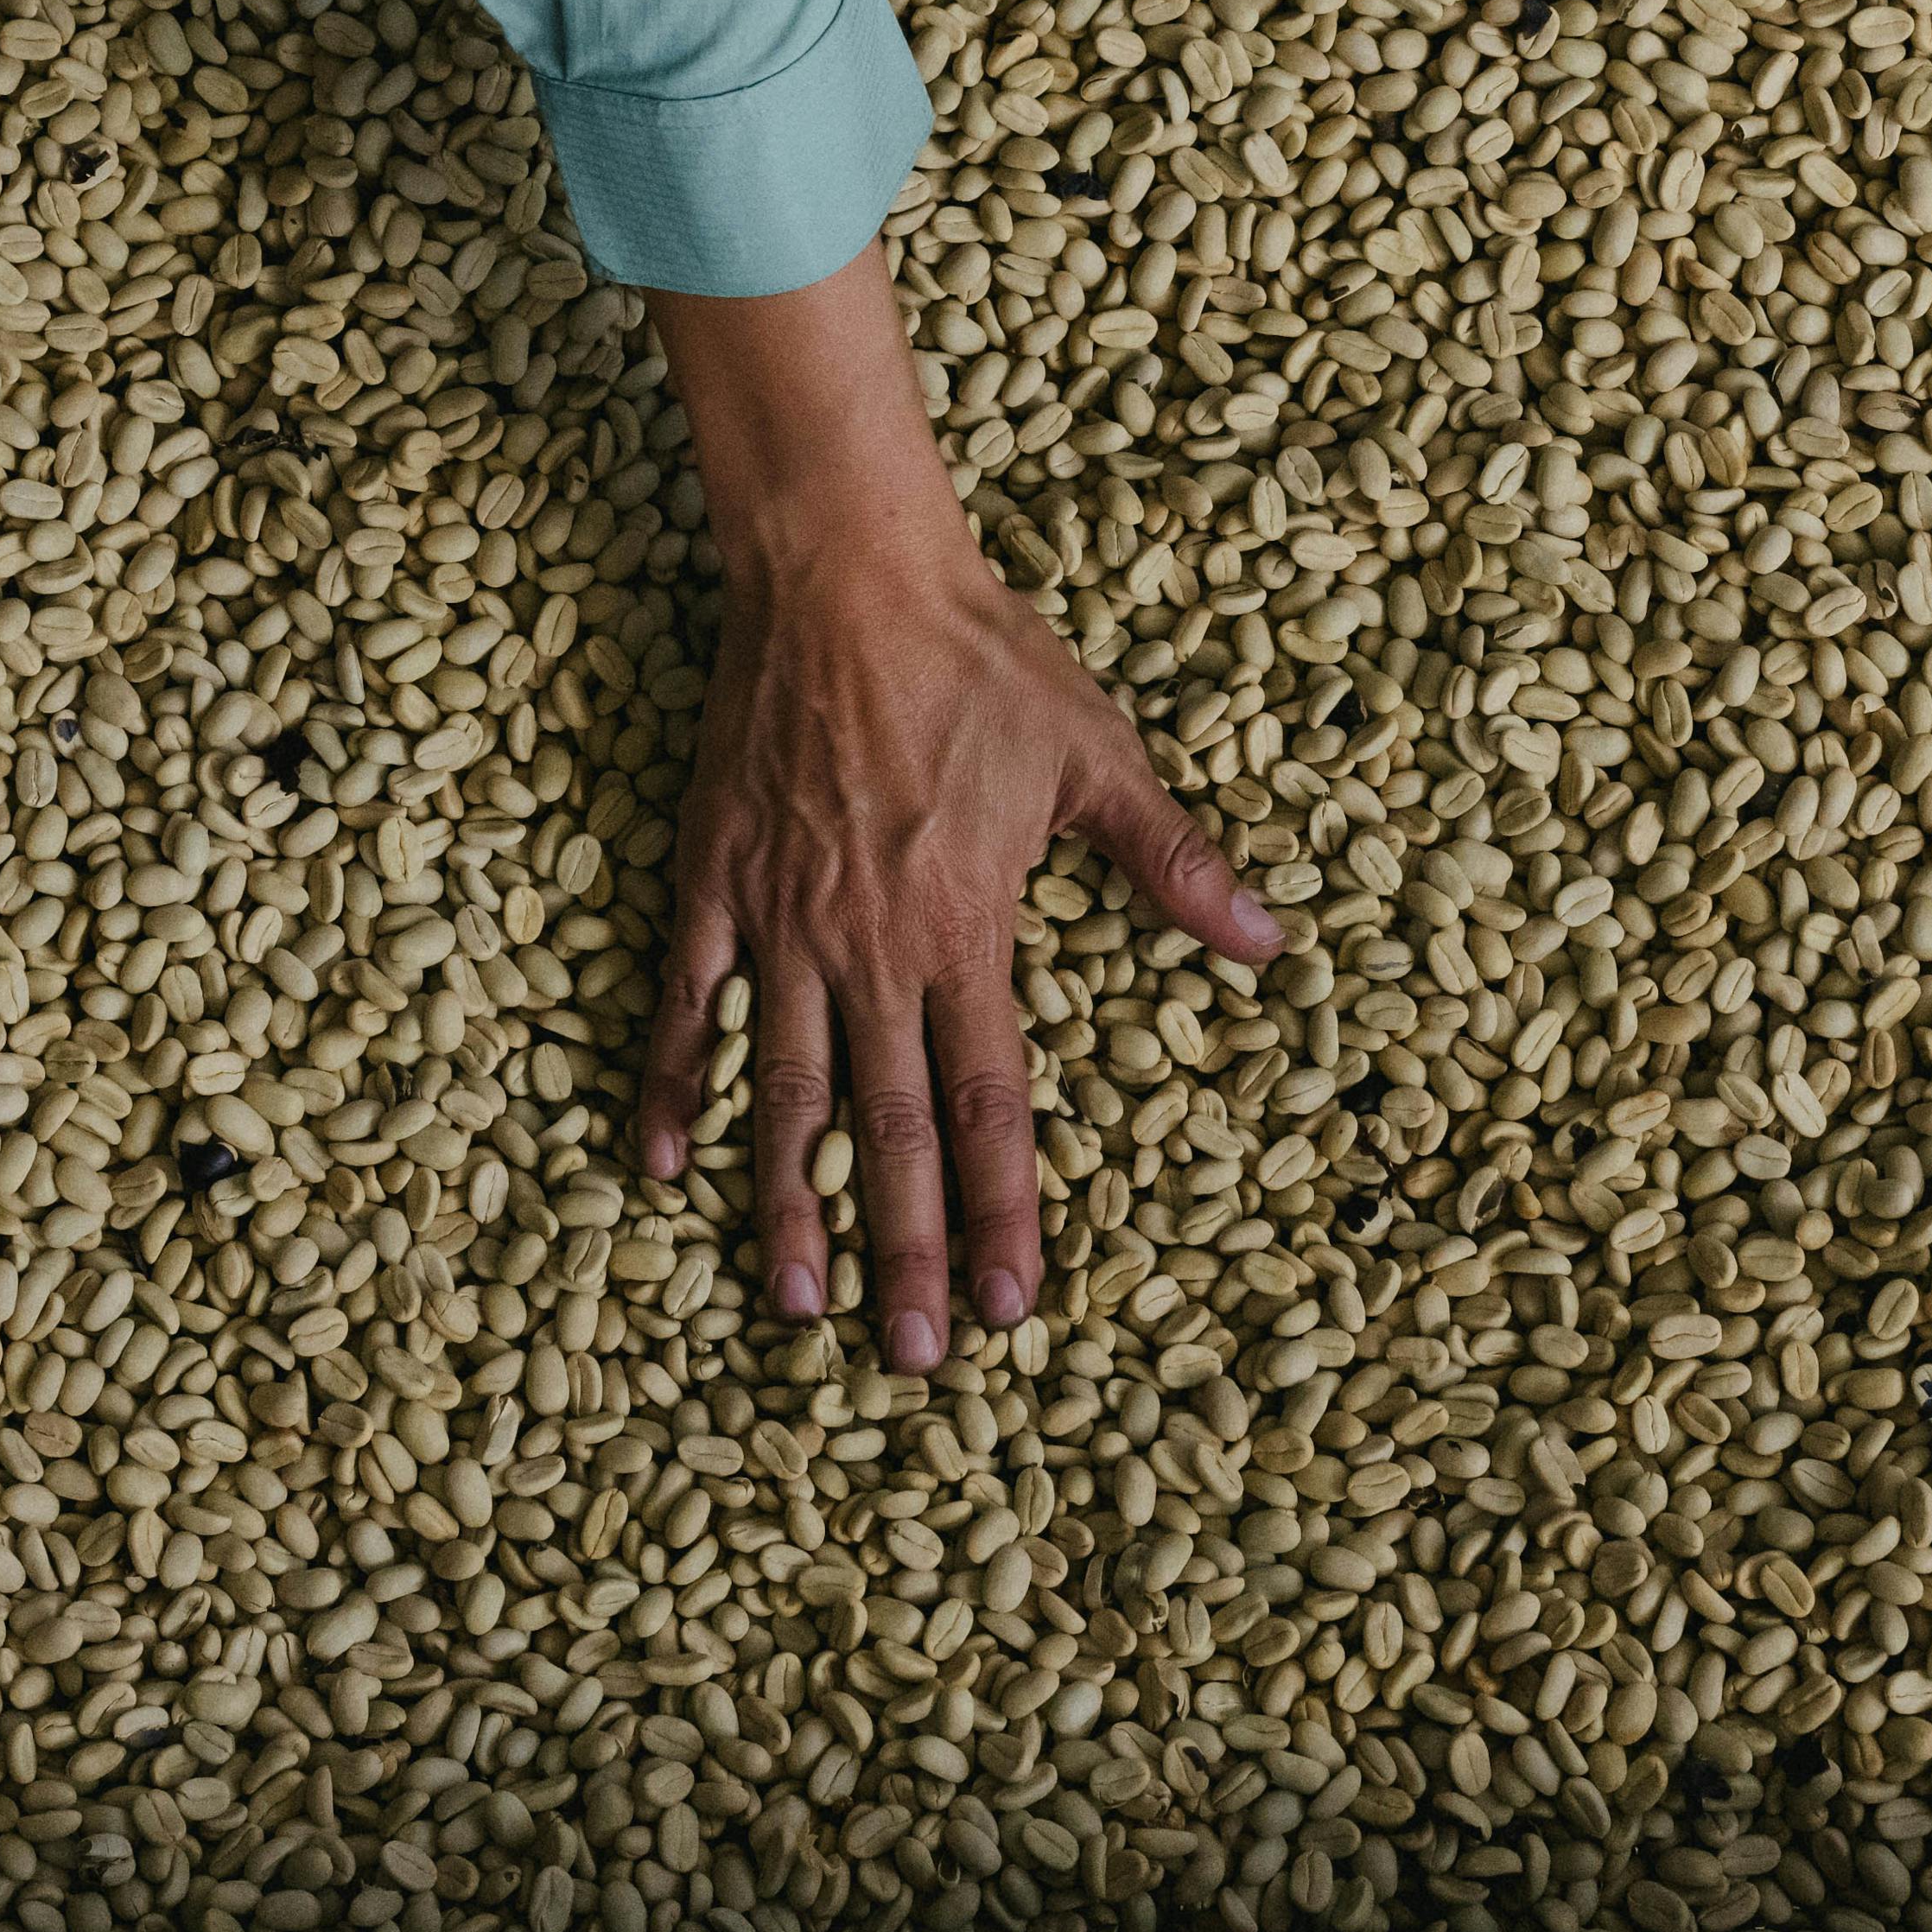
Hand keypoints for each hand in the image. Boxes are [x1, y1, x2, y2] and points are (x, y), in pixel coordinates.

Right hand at [627, 246, 1288, 1372]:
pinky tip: (666, 1164)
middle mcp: (870, 948)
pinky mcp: (715, 880)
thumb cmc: (980, 660)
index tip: (1011, 1306)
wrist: (845, 573)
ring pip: (784, 1090)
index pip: (994, 1104)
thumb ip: (1174, 865)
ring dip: (791, 1200)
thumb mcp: (1096, 758)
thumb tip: (1265, 944)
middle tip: (910, 1358)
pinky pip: (688, 1004)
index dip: (1004, 1211)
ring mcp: (782, 921)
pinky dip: (676, 1085)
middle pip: (891, 1127)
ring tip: (796, 1299)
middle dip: (905, 1248)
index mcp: (966, 931)